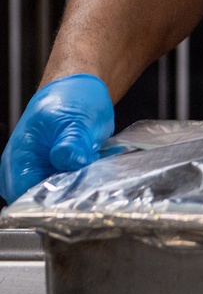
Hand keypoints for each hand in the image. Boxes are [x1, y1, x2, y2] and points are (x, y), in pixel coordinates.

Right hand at [1, 74, 114, 204]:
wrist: (78, 89)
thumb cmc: (71, 99)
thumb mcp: (76, 119)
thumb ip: (72, 143)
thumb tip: (68, 160)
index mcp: (18, 159)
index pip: (26, 200)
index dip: (51, 205)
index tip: (76, 198)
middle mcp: (21, 172)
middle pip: (41, 204)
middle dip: (68, 199)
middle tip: (90, 184)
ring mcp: (36, 174)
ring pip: (56, 198)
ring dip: (77, 191)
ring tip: (93, 171)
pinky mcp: (51, 175)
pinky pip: (65, 189)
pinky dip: (81, 183)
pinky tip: (93, 170)